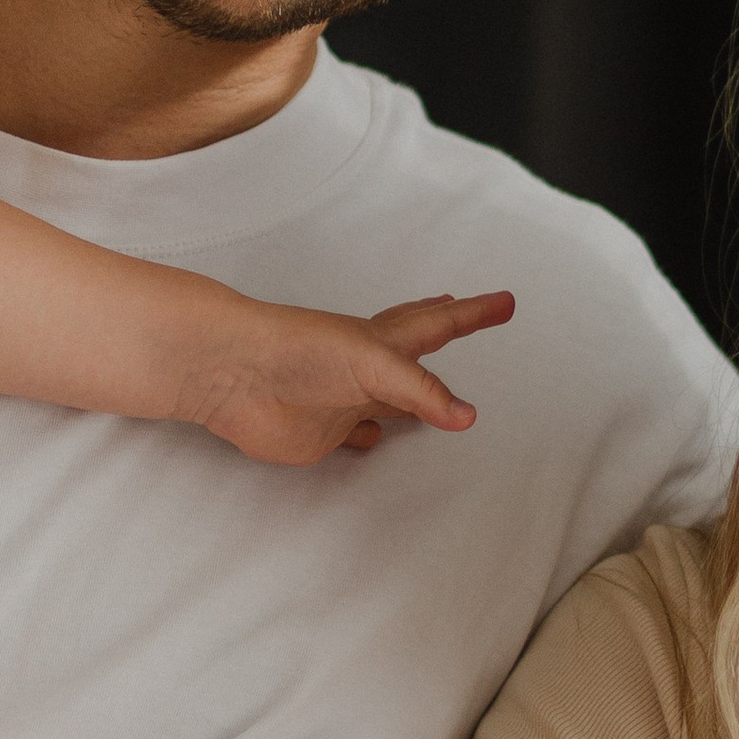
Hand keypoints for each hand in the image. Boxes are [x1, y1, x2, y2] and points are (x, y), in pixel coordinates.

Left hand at [194, 288, 515, 460]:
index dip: (473, 315)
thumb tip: (466, 416)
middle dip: (446, 330)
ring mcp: (344, 400)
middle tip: (470, 312)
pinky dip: (370, 436)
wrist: (233, 375)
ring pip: (389, 398)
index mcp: (383, 342)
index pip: (438, 326)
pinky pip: (355, 435)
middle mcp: (367, 369)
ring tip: (432, 388)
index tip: (505, 302)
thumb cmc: (297, 351)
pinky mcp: (321, 434)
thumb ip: (419, 391)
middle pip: (417, 351)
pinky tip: (374, 436)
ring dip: (412, 394)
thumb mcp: (372, 364)